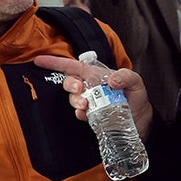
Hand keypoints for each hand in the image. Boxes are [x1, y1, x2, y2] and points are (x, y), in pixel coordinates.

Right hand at [34, 54, 153, 136]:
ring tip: (86, 104)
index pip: (73, 66)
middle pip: (69, 82)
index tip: (39, 60)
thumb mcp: (135, 82)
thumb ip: (126, 76)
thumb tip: (112, 80)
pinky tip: (86, 114)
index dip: (55, 62)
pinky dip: (80, 113)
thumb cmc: (136, 96)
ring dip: (75, 100)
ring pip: (73, 98)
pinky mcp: (91, 116)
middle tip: (79, 89)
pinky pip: (79, 114)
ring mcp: (89, 102)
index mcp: (96, 75)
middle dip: (70, 84)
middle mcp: (89, 87)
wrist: (140, 119)